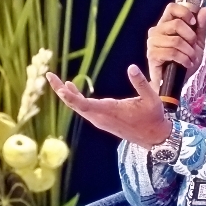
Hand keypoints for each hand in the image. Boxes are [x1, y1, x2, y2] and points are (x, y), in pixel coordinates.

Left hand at [47, 66, 172, 148]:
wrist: (155, 138)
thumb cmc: (154, 117)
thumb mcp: (151, 98)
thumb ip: (141, 83)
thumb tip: (132, 67)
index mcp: (110, 111)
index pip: (84, 104)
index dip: (70, 96)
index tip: (59, 88)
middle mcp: (101, 118)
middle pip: (75, 105)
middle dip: (61, 91)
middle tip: (49, 76)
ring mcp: (101, 121)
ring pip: (79, 108)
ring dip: (67, 95)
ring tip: (57, 81)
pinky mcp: (103, 122)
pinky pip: (84, 110)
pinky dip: (76, 99)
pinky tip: (73, 89)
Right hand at [147, 4, 205, 87]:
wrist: (177, 82)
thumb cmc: (185, 61)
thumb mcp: (198, 43)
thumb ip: (201, 26)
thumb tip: (204, 10)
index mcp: (166, 23)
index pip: (172, 7)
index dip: (185, 12)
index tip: (194, 23)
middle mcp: (157, 30)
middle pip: (176, 23)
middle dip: (191, 36)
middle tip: (193, 46)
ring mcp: (153, 42)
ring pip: (176, 40)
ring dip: (189, 51)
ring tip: (191, 58)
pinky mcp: (152, 55)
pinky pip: (172, 53)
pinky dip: (184, 59)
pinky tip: (187, 64)